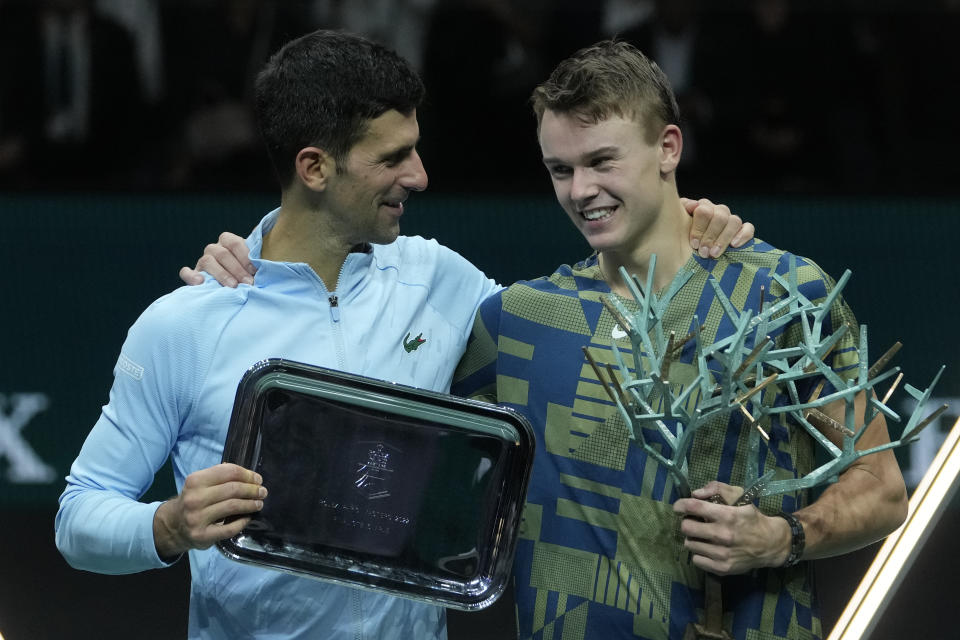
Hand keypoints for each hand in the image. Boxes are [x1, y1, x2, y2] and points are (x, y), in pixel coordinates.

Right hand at [153, 463, 265, 559]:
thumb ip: (220, 476)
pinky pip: (229, 528)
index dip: (247, 474)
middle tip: (263, 492)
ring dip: (250, 504)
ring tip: (259, 503)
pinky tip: (248, 518)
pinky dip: (242, 522)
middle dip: (252, 489)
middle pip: (232, 489)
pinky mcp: (202, 535)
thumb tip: (248, 475)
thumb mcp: (200, 484)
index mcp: (195, 481)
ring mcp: (197, 518)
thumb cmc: (193, 500)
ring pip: (232, 506)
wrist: (173, 525)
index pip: (228, 472)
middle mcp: (194, 498)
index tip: (258, 479)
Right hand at [178, 232, 255, 287]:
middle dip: (237, 269)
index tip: (255, 270)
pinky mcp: (193, 274)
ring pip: (207, 261)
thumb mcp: (254, 264)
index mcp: (228, 242)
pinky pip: (186, 272)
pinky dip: (191, 276)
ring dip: (222, 274)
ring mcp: (202, 261)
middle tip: (249, 283)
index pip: (234, 243)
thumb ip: (258, 258)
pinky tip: (200, 282)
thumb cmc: (248, 274)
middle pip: (223, 254)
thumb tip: (266, 254)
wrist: (233, 286)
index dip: (245, 256)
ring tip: (233, 286)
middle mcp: (214, 249)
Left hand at [672, 481, 789, 574]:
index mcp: (727, 515)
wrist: (770, 544)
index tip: (679, 507)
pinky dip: (699, 554)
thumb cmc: (751, 517)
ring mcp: (722, 554)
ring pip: (689, 544)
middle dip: (687, 522)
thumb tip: (695, 494)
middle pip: (686, 528)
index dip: (680, 506)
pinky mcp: (722, 568)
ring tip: (703, 536)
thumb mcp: (739, 495)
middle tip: (694, 522)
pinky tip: (708, 549)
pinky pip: (697, 560)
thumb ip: (717, 488)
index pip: (693, 507)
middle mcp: (723, 535)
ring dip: (694, 538)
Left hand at [682, 197, 755, 257]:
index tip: (693, 244)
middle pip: (720, 216)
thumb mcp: (674, 226)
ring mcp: (730, 221)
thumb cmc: (678, 241)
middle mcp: (717, 211)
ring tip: (714, 254)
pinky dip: (743, 235)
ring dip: (724, 238)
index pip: (704, 210)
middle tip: (703, 252)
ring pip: (734, 221)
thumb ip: (680, 212)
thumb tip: (692, 205)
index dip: (699, 227)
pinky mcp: (742, 231)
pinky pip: (748, 228)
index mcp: (701, 207)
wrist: (684, 254)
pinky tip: (734, 245)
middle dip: (711, 236)